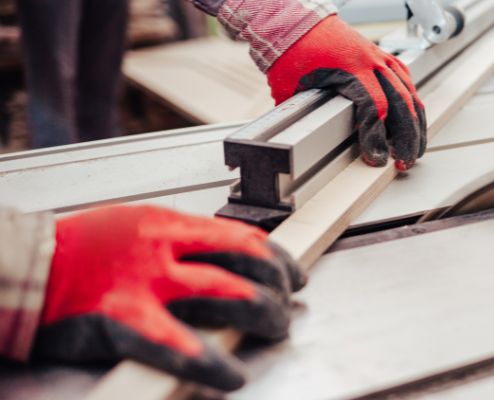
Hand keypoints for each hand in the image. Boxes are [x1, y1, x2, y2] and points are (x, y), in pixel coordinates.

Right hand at [35, 206, 304, 390]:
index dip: (277, 258)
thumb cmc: (79, 250)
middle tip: (285, 306)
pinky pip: (180, 345)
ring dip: (262, 315)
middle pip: (243, 264)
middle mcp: (162, 249)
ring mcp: (144, 284)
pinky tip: (230, 373)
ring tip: (276, 330)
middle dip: (276, 288)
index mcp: (167, 224)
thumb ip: (183, 239)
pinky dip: (212, 362)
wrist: (25, 268)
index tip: (292, 274)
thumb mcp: (136, 227)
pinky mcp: (123, 320)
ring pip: (226, 296)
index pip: (241, 237)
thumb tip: (234, 251)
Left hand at [268, 15, 426, 170]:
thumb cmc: (293, 52)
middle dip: (406, 137)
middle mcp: (370, 62)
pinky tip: (414, 120)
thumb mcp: (292, 89)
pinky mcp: (381, 56)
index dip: (378, 137)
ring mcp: (379, 58)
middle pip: (401, 104)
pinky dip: (412, 102)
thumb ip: (305, 117)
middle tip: (404, 162)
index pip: (375, 108)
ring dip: (415, 125)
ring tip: (414, 149)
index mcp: (350, 69)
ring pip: (409, 94)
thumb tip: (304, 143)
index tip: (378, 158)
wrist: (297, 22)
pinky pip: (405, 81)